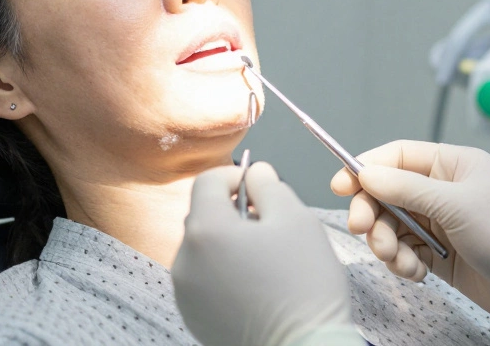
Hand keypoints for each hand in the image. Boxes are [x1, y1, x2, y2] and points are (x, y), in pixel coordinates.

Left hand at [173, 162, 355, 345]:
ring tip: (266, 260)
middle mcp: (185, 259)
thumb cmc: (304, 285)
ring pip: (204, 248)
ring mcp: (186, 291)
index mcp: (206, 230)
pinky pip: (204, 278)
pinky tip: (255, 285)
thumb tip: (256, 173)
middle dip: (234, 210)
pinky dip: (224, 271)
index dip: (235, 174)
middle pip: (204, 215)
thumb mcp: (296, 219)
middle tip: (271, 225)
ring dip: (228, 242)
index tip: (260, 185)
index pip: (208, 181)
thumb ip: (270, 185)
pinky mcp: (193, 315)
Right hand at [330, 140, 489, 342]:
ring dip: (386, 243)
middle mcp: (443, 191)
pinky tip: (417, 273)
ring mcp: (440, 224)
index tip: (340, 185)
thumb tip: (366, 172)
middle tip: (363, 231)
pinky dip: (402, 263)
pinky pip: (403, 252)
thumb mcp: (457, 205)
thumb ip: (408, 188)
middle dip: (371, 212)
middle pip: (386, 193)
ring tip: (398, 260)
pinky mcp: (439, 255)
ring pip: (391, 226)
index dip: (365, 167)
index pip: (396, 156)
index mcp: (452, 165)